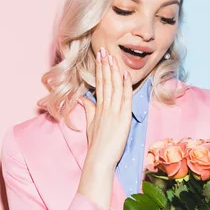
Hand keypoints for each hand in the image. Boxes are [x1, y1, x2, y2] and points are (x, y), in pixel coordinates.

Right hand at [82, 47, 132, 169]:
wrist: (99, 159)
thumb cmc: (96, 146)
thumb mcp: (91, 125)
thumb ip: (89, 110)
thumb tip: (84, 98)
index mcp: (99, 109)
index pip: (100, 85)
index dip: (100, 70)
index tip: (100, 57)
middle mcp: (105, 108)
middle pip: (105, 82)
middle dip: (105, 65)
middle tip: (103, 49)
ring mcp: (114, 112)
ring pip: (113, 87)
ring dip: (113, 70)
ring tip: (111, 55)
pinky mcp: (122, 118)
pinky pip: (124, 98)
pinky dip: (125, 85)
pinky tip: (125, 73)